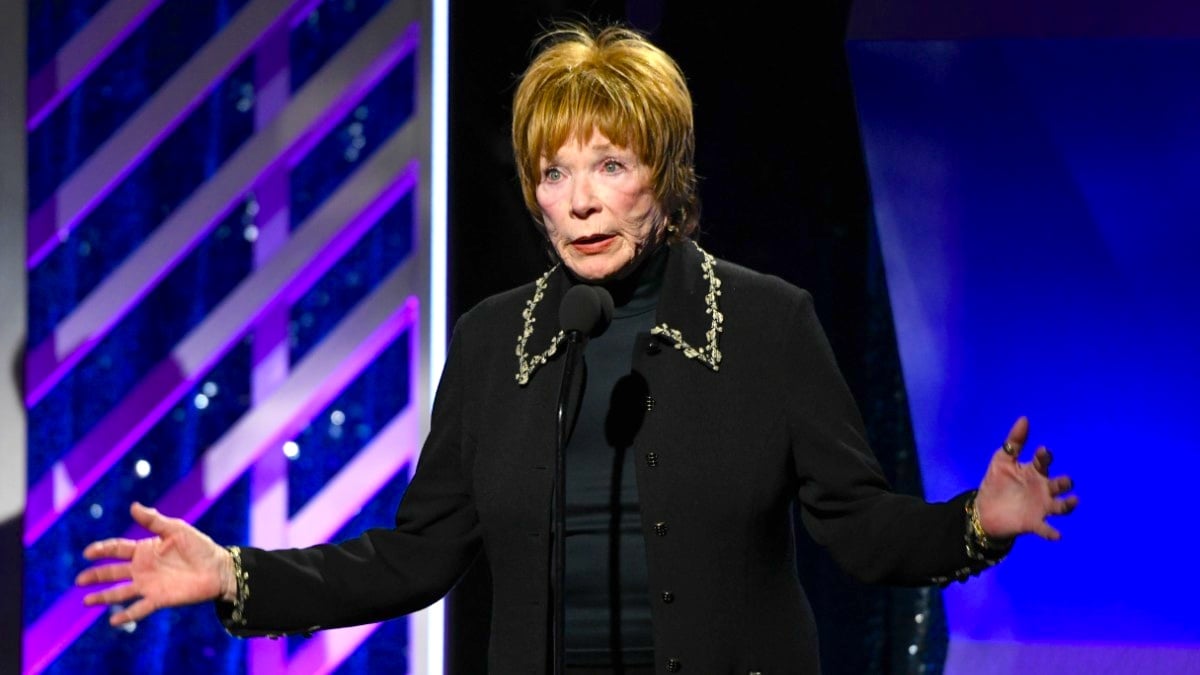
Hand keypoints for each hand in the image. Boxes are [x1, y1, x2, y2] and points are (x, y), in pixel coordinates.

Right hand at [76, 502, 233, 625]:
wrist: (218, 568)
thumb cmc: (199, 546)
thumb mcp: (176, 529)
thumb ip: (154, 520)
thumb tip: (133, 506)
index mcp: (145, 549)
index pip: (117, 549)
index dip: (102, 550)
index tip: (88, 552)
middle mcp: (142, 568)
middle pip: (113, 572)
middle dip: (96, 575)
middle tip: (79, 580)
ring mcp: (149, 585)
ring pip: (120, 592)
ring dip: (103, 597)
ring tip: (86, 601)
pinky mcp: (158, 599)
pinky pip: (139, 609)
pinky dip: (126, 615)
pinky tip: (113, 621)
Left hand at [975, 416, 1077, 540]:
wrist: (984, 510)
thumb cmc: (996, 483)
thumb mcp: (1002, 460)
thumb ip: (1014, 442)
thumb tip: (1024, 418)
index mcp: (1035, 472)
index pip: (1044, 461)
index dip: (1045, 456)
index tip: (1042, 451)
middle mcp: (1043, 489)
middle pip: (1059, 484)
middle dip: (1064, 482)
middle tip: (1065, 481)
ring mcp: (1040, 507)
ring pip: (1060, 506)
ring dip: (1068, 505)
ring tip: (1073, 502)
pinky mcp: (1033, 523)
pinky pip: (1046, 529)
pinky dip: (1052, 532)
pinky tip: (1057, 535)